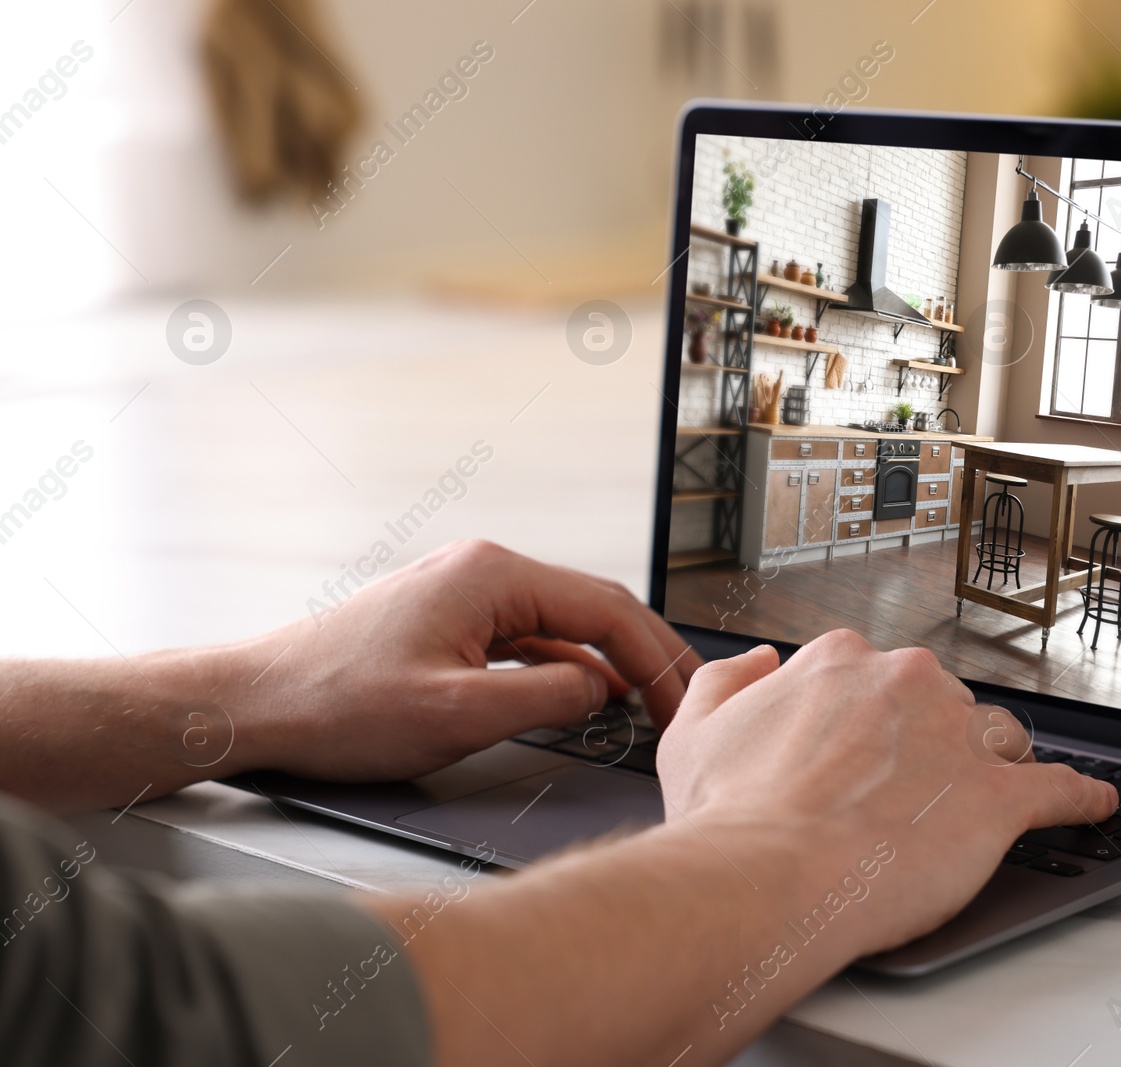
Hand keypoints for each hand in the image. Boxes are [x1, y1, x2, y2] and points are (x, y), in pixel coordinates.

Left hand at [227, 540, 701, 782]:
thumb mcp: (460, 714)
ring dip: (611, 660)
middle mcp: (484, 569)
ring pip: (564, 622)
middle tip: (687, 700)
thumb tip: (603, 690)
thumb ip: (548, 700)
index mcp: (493, 576)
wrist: (254, 703)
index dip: (656, 659)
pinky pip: (530, 636)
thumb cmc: (337, 705)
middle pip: (594, 607)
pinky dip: (567, 666)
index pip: (607, 609)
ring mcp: (466, 591)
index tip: (684, 703)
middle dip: (646, 654)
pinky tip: (588, 696)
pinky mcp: (450, 619)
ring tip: (652, 702)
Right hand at [655, 629, 1117, 956]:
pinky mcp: (997, 797)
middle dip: (928, 745)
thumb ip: (728, 682)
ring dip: (985, 770)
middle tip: (900, 798)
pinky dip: (1078, 798)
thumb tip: (760, 663)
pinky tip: (1089, 804)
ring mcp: (957, 737)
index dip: (871, 722)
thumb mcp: (693, 732)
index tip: (863, 754)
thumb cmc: (731, 819)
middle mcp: (905, 683)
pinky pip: (1058, 788)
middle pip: (941, 704)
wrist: (768, 877)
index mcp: (840, 662)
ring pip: (994, 739)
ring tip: (969, 810)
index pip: (875, 677)